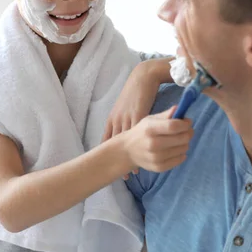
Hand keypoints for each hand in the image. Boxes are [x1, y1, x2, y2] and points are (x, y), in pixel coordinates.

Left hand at [102, 62, 160, 177]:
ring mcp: (128, 117)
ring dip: (128, 157)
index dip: (108, 150)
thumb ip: (125, 116)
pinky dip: (139, 147)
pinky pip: (137, 134)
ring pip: (126, 142)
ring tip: (131, 174)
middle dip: (116, 158)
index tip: (107, 162)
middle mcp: (118, 118)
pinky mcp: (139, 114)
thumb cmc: (136, 90)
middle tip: (120, 175)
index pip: (108, 137)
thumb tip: (127, 127)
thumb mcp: (126, 105)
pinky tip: (143, 158)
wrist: (143, 76)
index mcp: (114, 116)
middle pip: (115, 143)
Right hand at [121, 106, 192, 172]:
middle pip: (182, 138)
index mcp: (150, 129)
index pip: (173, 126)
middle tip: (187, 130)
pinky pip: (179, 160)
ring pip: (183, 149)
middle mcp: (153, 144)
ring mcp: (156, 157)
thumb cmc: (141, 132)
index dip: (185, 124)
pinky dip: (181, 154)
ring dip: (185, 143)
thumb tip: (179, 109)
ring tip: (179, 140)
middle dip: (188, 133)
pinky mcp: (159, 167)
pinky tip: (176, 149)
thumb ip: (166, 115)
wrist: (127, 151)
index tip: (188, 122)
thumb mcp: (150, 120)